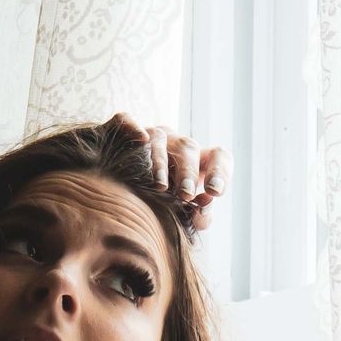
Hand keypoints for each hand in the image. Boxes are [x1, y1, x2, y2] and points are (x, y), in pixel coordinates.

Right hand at [113, 116, 226, 232]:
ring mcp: (150, 137)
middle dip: (188, 173)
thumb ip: (198, 218)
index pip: (218, 157)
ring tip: (160, 186)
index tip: (215, 191)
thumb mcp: (182, 218)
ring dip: (161, 162)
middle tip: (185, 194)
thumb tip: (205, 206)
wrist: (121, 203)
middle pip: (188, 148)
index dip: (220, 171)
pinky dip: (133, 126)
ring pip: (159, 139)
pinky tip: (142, 138)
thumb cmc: (160, 210)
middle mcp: (176, 147)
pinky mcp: (122, 132)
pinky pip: (126, 121)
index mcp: (197, 163)